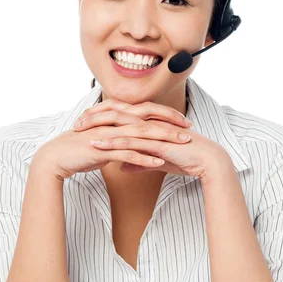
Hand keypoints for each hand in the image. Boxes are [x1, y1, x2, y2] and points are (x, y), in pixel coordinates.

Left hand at [72, 98, 228, 179]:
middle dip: (94, 117)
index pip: (121, 115)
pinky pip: (132, 141)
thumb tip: (122, 167)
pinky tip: (98, 145)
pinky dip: (113, 142)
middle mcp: (150, 122)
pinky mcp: (157, 142)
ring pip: (120, 125)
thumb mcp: (157, 161)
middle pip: (116, 114)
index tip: (84, 123)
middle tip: (75, 123)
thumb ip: (138, 162)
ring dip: (98, 128)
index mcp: (150, 122)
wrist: (208, 161)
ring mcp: (153, 130)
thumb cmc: (186, 159)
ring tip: (79, 132)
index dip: (101, 117)